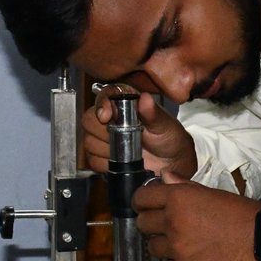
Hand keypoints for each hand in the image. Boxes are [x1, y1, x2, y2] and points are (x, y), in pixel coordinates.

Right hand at [81, 92, 196, 178]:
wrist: (171, 165)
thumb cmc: (170, 140)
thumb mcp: (165, 125)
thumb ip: (154, 113)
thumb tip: (145, 99)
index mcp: (126, 103)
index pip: (104, 96)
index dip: (101, 105)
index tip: (105, 117)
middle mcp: (112, 118)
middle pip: (89, 120)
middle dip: (105, 133)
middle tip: (124, 139)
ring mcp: (104, 137)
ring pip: (89, 141)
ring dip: (106, 150)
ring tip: (127, 152)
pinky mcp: (101, 156)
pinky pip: (92, 160)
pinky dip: (105, 163)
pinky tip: (121, 162)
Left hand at [133, 172, 260, 260]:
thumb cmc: (240, 214)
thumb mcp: (212, 193)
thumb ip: (184, 187)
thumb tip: (163, 177)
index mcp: (178, 198)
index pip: (141, 199)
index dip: (143, 202)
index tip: (148, 206)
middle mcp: (172, 222)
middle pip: (142, 224)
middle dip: (152, 224)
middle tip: (167, 226)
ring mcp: (176, 249)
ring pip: (153, 247)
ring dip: (164, 245)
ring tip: (183, 243)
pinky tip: (193, 258)